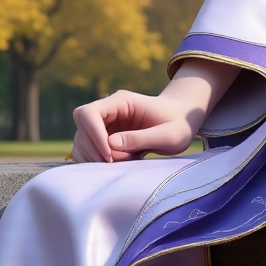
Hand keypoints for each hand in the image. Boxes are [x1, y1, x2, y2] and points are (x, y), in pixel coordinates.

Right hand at [71, 61, 236, 162]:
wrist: (182, 121)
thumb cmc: (179, 124)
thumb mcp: (168, 135)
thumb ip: (141, 138)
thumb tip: (111, 144)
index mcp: (121, 102)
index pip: (89, 113)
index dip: (93, 135)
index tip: (109, 156)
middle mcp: (108, 111)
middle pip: (82, 129)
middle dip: (96, 151)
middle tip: (121, 162)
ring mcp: (105, 125)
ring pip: (82, 142)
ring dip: (97, 158)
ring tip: (126, 161)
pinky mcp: (105, 138)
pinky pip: (89, 151)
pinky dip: (98, 161)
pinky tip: (121, 164)